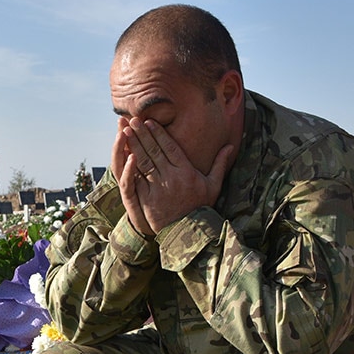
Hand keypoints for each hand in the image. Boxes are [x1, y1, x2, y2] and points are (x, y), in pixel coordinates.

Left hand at [112, 117, 232, 236]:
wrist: (187, 233)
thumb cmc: (200, 208)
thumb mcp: (213, 186)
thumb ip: (219, 164)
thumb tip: (230, 146)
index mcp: (186, 173)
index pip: (170, 148)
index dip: (158, 134)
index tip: (149, 122)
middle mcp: (172, 178)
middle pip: (154, 151)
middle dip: (142, 134)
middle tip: (133, 120)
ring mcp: (158, 189)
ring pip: (143, 162)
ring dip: (134, 145)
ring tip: (126, 131)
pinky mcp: (147, 199)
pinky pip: (136, 179)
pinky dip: (129, 166)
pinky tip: (124, 154)